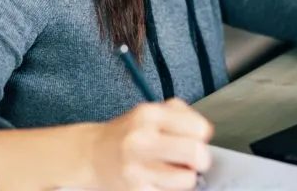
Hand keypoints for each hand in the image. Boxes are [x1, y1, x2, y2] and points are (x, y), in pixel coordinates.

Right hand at [87, 98, 213, 190]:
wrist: (92, 156)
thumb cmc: (129, 134)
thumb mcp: (151, 113)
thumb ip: (181, 116)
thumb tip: (204, 134)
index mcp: (149, 116)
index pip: (199, 129)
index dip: (201, 136)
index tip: (194, 139)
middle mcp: (141, 141)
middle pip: (196, 154)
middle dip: (201, 159)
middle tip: (192, 160)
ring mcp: (137, 170)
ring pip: (187, 180)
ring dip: (185, 177)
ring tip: (172, 170)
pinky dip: (170, 189)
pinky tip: (159, 180)